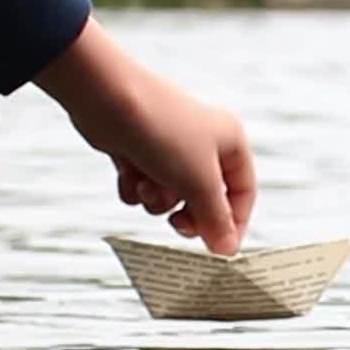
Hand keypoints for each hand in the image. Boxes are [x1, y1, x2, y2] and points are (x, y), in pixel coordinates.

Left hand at [34, 17, 255, 255]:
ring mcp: (168, 147)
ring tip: (146, 184)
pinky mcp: (137, 150)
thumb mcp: (198, 182)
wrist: (107, 99)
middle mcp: (202, 143)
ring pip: (170, 196)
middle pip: (205, 199)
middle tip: (176, 225)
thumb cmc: (163, 133)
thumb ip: (215, 220)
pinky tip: (127, 173)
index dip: (233, 222)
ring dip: (157, 199)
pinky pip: (143, 186)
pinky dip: (135, 188)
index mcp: (229, 141)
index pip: (243, 192)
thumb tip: (227, 251)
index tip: (219, 249)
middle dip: (189, 213)